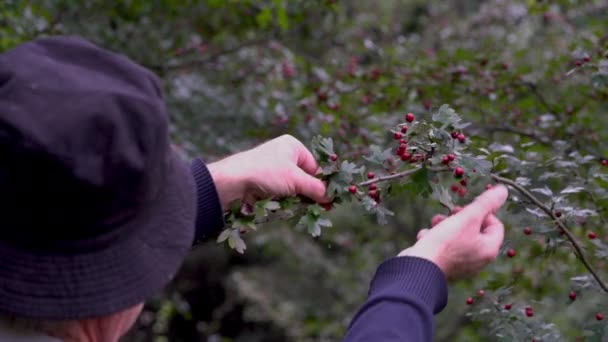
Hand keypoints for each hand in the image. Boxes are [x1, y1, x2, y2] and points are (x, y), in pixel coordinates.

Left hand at [207, 134, 328, 210]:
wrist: (231, 182)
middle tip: (324, 209)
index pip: (315, 167)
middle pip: (306, 179)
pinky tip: (289, 209)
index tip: (333, 199)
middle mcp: (283, 157)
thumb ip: (315, 188)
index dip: (324, 183)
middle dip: (312, 194)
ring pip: (294, 190)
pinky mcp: (264, 185)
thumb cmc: (265, 172)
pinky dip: (286, 203)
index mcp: (292, 147)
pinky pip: (282, 196)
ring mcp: (273, 172)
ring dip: (299, 200)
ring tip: (305, 210)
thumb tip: (331, 196)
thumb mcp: (295, 179)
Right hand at [398, 185, 508, 279]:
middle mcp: (478, 260)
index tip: (466, 208)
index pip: (496, 225)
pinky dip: (435, 240)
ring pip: (457, 238)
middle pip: (475, 231)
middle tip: (450, 214)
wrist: (419, 267)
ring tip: (434, 223)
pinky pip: (445, 248)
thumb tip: (503, 190)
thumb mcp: (467, 218)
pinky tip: (425, 238)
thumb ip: (485, 203)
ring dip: (444, 226)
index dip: (482, 212)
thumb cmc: (445, 242)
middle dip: (460, 218)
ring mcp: (461, 265)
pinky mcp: (445, 267)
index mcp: (488, 249)